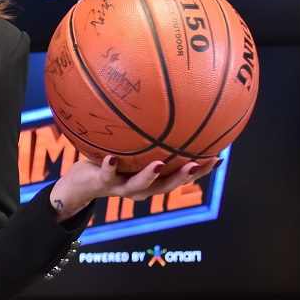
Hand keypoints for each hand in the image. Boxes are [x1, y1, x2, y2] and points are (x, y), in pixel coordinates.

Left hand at [49, 155, 220, 220]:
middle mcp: (141, 187)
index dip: (201, 171)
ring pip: (140, 185)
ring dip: (149, 175)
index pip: (181, 177)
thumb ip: (150, 140)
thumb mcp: (133, 150)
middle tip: (199, 163)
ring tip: (159, 164)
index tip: (219, 158)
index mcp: (154, 180)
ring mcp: (122, 187)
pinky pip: (107, 175)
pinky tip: (112, 156)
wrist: (80, 183)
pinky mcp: (102, 182)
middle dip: (184, 176)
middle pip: (167, 185)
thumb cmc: (112, 162)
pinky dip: (110, 167)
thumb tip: (169, 112)